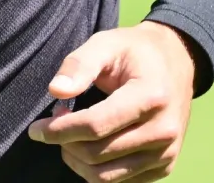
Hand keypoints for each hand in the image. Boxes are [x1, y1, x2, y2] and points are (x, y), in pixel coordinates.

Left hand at [28, 21, 197, 181]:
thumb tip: (56, 90)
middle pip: (97, 153)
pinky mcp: (164, 166)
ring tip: (68, 136)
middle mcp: (164, 130)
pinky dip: (95, 170)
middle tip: (54, 121)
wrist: (177, 61)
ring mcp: (167, 152)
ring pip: (106, 176)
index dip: (59, 130)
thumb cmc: (135, 52)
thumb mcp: (106, 43)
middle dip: (64, 142)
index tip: (35, 129)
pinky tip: (88, 146)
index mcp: (151, 96)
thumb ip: (79, 64)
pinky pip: (120, 182)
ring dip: (76, 160)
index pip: (96, 126)